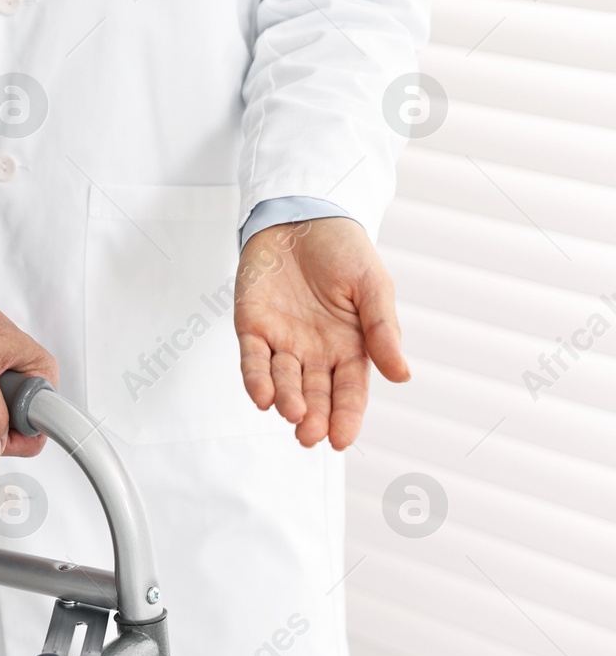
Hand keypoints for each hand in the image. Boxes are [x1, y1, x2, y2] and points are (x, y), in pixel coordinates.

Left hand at [234, 217, 409, 449]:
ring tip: (292, 415)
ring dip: (286, 400)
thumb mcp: (374, 286)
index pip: (349, 391)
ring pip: (283, 381)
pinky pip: (253, 359)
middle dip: (313, 417)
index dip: (346, 417)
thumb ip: (383, 329)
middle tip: (310, 436)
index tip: (340, 440)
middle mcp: (316, 351)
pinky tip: (262, 397)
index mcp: (350, 346)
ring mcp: (283, 341)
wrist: (303, 215)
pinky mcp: (253, 326)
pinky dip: (256, 378)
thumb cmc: (344, 250)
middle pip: (315, 394)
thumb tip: (402, 375)